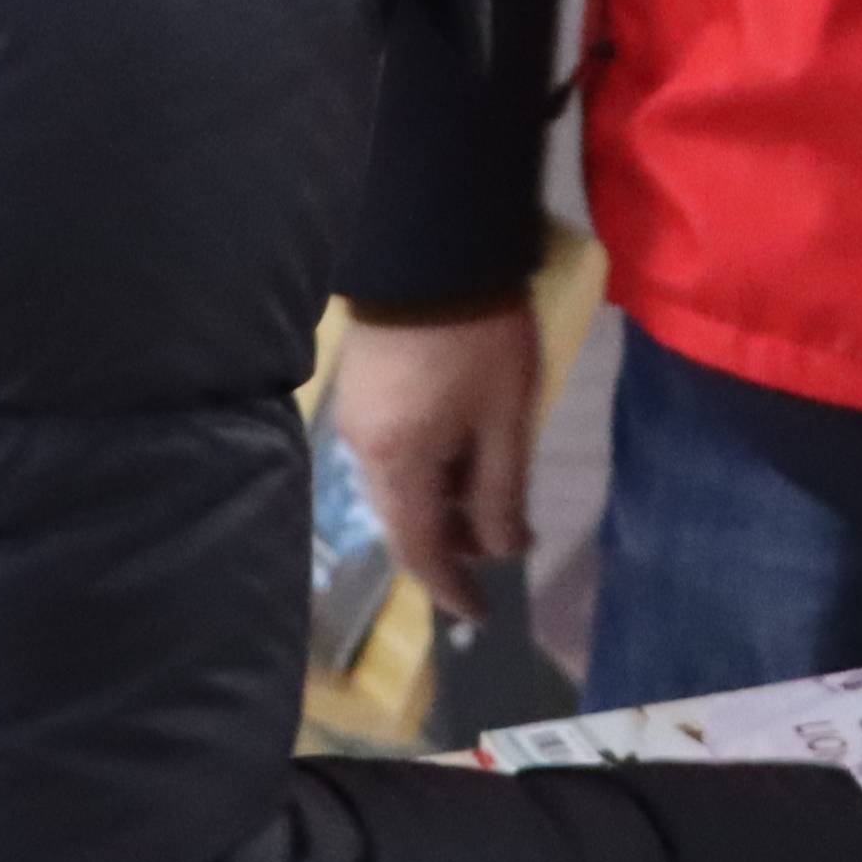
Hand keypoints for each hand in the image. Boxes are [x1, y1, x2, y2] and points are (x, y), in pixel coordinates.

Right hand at [324, 304, 540, 618]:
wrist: (434, 249)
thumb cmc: (479, 339)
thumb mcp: (505, 419)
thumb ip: (501, 492)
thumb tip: (501, 551)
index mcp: (397, 463)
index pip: (420, 548)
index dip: (451, 586)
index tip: (480, 612)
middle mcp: (363, 449)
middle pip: (404, 520)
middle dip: (450, 545)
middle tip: (499, 547)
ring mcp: (356, 418)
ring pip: (398, 487)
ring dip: (442, 506)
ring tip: (490, 500)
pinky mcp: (362, 390)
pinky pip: (392, 455)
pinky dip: (428, 472)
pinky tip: (462, 459)